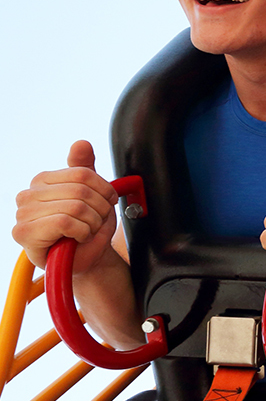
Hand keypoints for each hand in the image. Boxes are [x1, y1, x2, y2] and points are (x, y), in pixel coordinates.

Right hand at [13, 140, 118, 270]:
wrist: (85, 258)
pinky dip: (82, 232)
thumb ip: (85, 168)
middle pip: (81, 191)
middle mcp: (28, 194)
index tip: (108, 202)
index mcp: (43, 180)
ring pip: (75, 207)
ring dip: (92, 223)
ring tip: (86, 230)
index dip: (104, 189)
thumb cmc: (86, 226)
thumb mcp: (92, 193)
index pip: (83, 174)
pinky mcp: (24, 233)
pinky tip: (78, 238)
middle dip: (99, 209)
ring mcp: (23, 214)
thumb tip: (81, 143)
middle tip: (96, 221)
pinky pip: (65, 222)